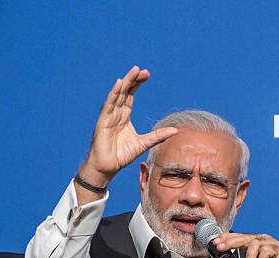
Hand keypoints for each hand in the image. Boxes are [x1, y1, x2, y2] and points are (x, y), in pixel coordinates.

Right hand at [78, 66, 178, 192]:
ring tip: (133, 71)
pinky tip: (118, 84)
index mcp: (124, 116)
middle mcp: (115, 113)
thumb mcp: (144, 143)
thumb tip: (176, 131)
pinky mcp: (102, 122)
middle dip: (133, 80)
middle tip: (143, 70)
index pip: (130, 95)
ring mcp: (108, 116)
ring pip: (117, 95)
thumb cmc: (122, 155)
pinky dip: (113, 94)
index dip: (137, 84)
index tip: (147, 75)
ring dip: (125, 82)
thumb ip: (158, 136)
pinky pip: (108, 106)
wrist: (108, 167)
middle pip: (124, 92)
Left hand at [208, 233, 278, 257]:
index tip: (216, 242)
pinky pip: (266, 251)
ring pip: (254, 244)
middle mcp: (262, 241)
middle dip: (231, 242)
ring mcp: (272, 244)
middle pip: (245, 237)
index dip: (227, 237)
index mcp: (253, 243)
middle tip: (221, 248)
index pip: (238, 236)